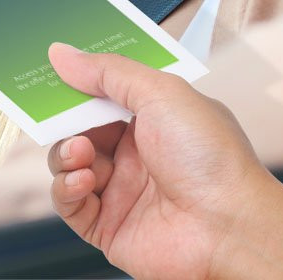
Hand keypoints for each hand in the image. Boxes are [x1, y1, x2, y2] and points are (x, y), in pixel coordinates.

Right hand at [47, 42, 282, 279]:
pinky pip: (68, 202)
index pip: (100, 94)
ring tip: (80, 152)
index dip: (75, 82)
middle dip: (61, 118)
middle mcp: (133, 154)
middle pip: (77, 127)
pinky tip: (81, 180)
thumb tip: (62, 54)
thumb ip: (107, 71)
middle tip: (49, 109)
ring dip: (64, 153)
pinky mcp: (107, 225)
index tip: (50, 68)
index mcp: (149, 120)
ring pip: (66, 163)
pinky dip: (65, 187)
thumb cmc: (213, 159)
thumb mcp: (160, 92)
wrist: (232, 228)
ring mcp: (119, 190)